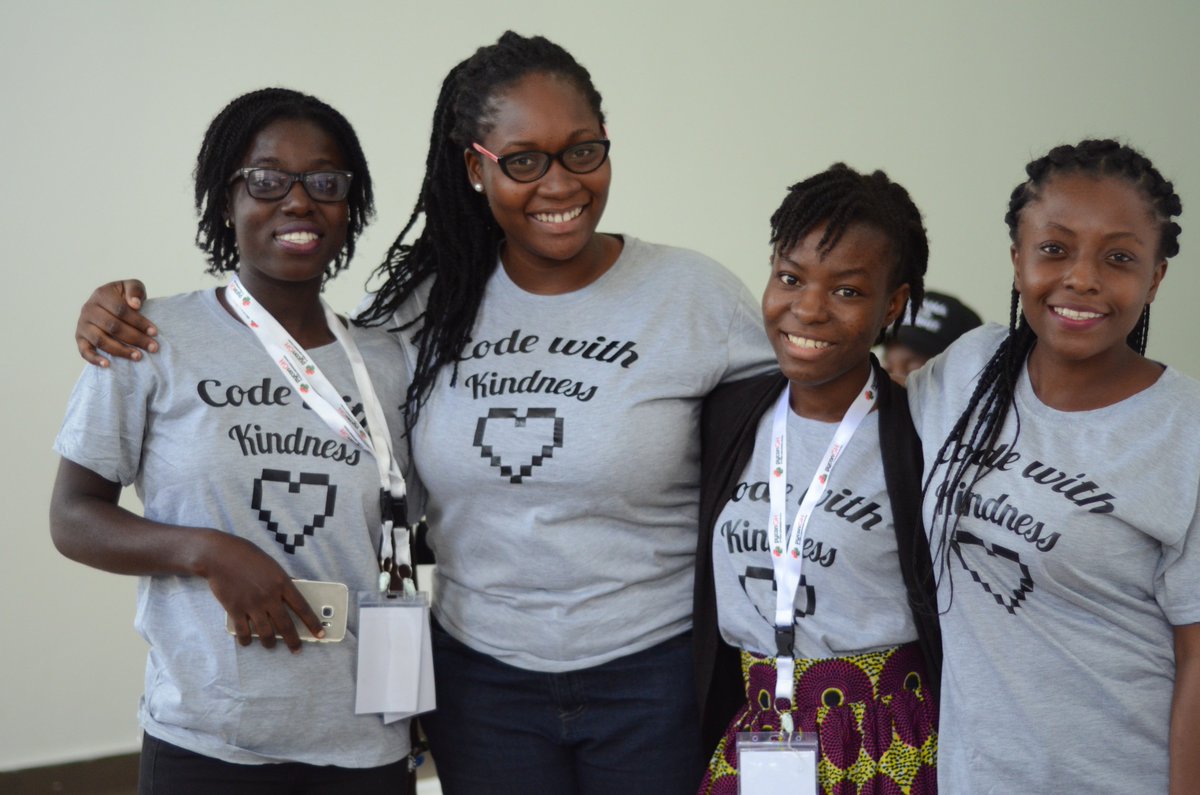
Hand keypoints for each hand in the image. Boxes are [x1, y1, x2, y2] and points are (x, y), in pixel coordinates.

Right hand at [76, 280, 156, 366]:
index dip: (139, 322)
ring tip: (138, 357)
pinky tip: (108, 365)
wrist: (108, 303)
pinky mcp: (80, 338)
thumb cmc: (124, 296)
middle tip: (153, 348)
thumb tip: (135, 304)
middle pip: (113, 327)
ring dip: (121, 350)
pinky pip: (84, 350)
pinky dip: (94, 359)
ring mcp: (82, 324)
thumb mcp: (131, 286)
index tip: (155, 332)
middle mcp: (88, 309)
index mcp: (101, 294)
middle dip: (136, 338)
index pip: (121, 310)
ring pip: (101, 340)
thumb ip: (135, 290)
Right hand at [198, 533, 325, 651]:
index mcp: (282, 583)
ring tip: (271, 645)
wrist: (220, 555)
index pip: (302, 607)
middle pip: (285, 625)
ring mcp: (252, 604)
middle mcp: (270, 596)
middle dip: (293, 640)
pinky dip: (247, 640)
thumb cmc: (248, 556)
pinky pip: (244, 632)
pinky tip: (248, 641)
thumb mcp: (272, 565)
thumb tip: (295, 588)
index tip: (320, 633)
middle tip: (297, 649)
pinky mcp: (235, 610)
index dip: (312, 623)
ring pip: (266, 633)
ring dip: (270, 643)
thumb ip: (283, 580)